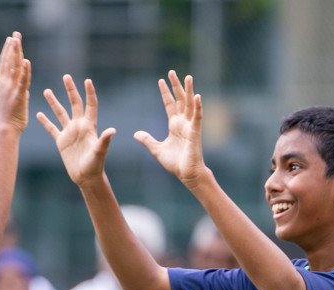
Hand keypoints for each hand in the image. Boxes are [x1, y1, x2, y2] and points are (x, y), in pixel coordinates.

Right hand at [0, 32, 31, 132]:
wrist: (4, 129)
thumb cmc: (7, 118)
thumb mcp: (7, 100)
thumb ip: (14, 90)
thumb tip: (19, 86)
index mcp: (1, 84)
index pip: (4, 63)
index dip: (7, 50)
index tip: (10, 39)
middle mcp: (4, 83)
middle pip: (8, 61)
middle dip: (12, 47)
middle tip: (15, 34)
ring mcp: (10, 89)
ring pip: (14, 67)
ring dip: (16, 52)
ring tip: (16, 40)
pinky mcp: (18, 96)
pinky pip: (23, 81)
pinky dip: (25, 71)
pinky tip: (27, 61)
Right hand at [38, 75, 115, 188]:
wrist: (86, 177)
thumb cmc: (95, 165)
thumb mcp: (99, 152)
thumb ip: (104, 140)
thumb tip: (112, 130)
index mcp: (89, 126)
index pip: (90, 105)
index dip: (89, 93)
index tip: (87, 80)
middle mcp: (79, 126)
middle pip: (75, 103)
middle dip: (71, 90)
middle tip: (66, 77)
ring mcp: (70, 132)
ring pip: (61, 113)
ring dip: (54, 102)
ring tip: (47, 90)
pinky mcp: (61, 141)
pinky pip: (52, 129)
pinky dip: (45, 122)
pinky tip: (39, 113)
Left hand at [133, 71, 206, 186]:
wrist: (186, 174)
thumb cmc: (175, 163)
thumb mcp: (157, 150)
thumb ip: (148, 140)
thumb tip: (136, 134)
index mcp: (174, 125)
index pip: (169, 104)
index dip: (165, 92)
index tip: (160, 80)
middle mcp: (183, 122)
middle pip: (180, 100)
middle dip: (176, 86)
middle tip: (171, 72)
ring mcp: (190, 126)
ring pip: (190, 104)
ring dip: (189, 90)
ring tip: (188, 77)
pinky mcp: (195, 132)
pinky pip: (197, 117)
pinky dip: (198, 107)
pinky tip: (197, 96)